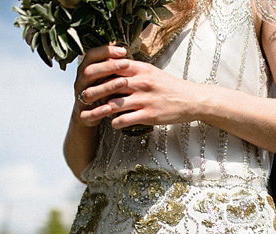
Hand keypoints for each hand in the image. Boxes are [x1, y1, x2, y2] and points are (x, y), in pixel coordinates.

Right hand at [73, 45, 128, 126]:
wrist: (91, 115)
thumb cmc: (103, 92)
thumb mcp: (106, 77)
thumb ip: (112, 67)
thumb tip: (126, 51)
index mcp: (85, 70)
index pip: (91, 56)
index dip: (105, 51)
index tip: (123, 51)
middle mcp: (81, 83)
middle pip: (89, 72)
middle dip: (108, 67)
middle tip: (126, 63)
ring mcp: (80, 98)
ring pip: (89, 92)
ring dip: (106, 87)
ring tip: (123, 82)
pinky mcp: (83, 115)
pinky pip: (88, 114)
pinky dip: (98, 112)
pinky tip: (109, 108)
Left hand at [76, 51, 201, 129]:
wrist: (192, 100)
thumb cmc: (170, 87)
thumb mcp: (152, 72)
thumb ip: (133, 70)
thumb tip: (113, 67)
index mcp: (140, 69)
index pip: (111, 67)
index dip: (97, 73)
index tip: (87, 79)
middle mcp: (141, 83)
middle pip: (108, 86)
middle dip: (93, 92)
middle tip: (83, 98)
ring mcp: (144, 99)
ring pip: (113, 104)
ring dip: (100, 111)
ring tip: (93, 114)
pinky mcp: (149, 115)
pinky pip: (124, 120)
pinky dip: (115, 123)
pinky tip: (114, 124)